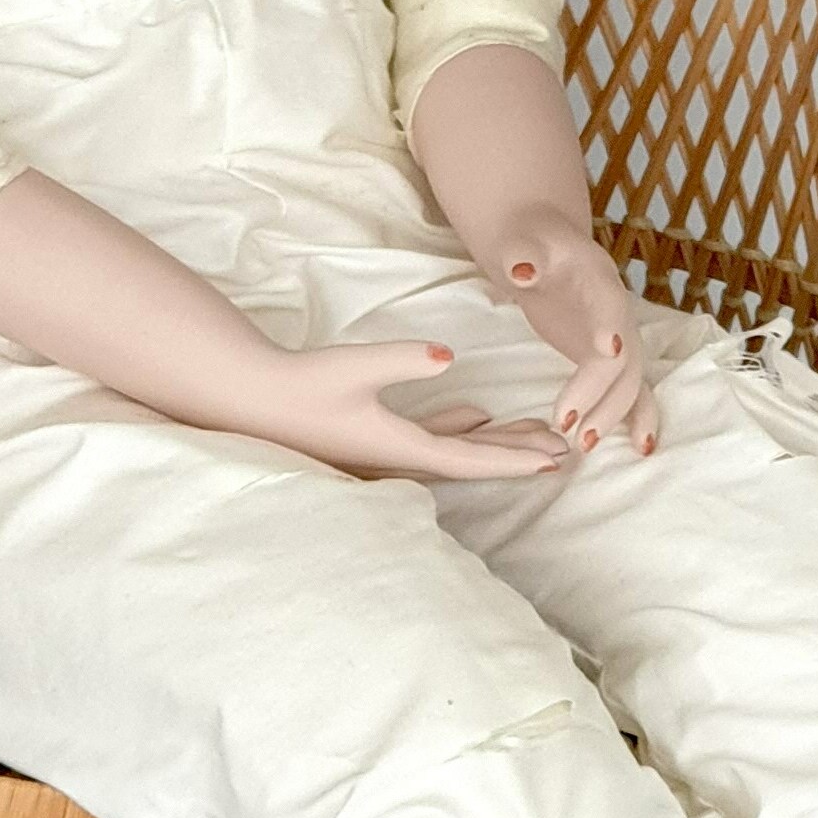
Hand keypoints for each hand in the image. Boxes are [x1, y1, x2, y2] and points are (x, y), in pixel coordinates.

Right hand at [240, 336, 573, 485]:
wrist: (252, 399)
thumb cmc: (300, 385)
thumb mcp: (354, 367)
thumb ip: (402, 361)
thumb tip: (447, 356)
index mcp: (399, 447)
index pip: (471, 461)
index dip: (515, 461)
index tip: (555, 462)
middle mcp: (399, 457)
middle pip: (473, 460)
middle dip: (518, 455)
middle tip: (565, 449)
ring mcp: (387, 450)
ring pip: (456, 449)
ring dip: (495, 442)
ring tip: (537, 434)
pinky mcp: (374, 436)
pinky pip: (429, 437)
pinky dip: (458, 428)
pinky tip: (479, 416)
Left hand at [493, 204, 656, 456]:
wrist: (539, 243)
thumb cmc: (529, 242)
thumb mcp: (521, 240)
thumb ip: (521, 254)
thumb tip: (523, 271)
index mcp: (598, 278)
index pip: (609, 307)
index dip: (609, 329)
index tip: (604, 352)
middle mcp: (617, 311)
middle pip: (622, 357)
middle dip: (601, 393)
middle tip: (568, 426)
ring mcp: (617, 336)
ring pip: (629, 380)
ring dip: (612, 414)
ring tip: (581, 445)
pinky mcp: (608, 356)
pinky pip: (632, 390)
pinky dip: (639, 417)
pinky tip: (641, 448)